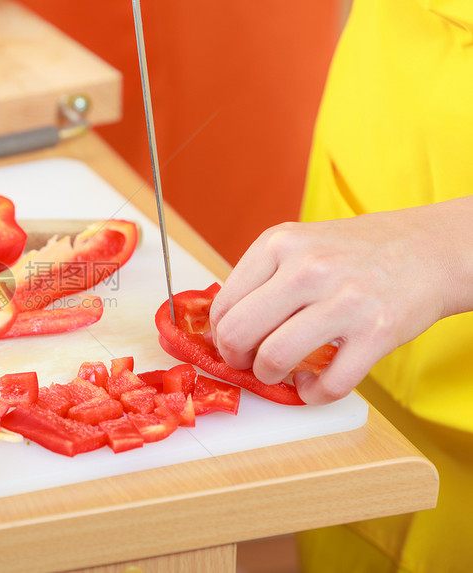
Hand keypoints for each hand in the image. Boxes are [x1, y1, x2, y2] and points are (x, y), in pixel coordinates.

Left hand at [208, 197, 472, 404]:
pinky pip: (328, 383)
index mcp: (279, 243)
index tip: (230, 343)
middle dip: (235, 358)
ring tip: (279, 372)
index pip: (223, 304)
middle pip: (238, 332)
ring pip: (274, 358)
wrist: (428, 249)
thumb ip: (261, 279)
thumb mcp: (299, 244)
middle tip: (248, 362)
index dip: (220, 334)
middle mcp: (308, 267)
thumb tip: (222, 327)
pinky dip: (313, 394)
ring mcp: (344, 300)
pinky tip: (313, 384)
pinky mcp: (376, 332)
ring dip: (268, 376)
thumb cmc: (353, 252)